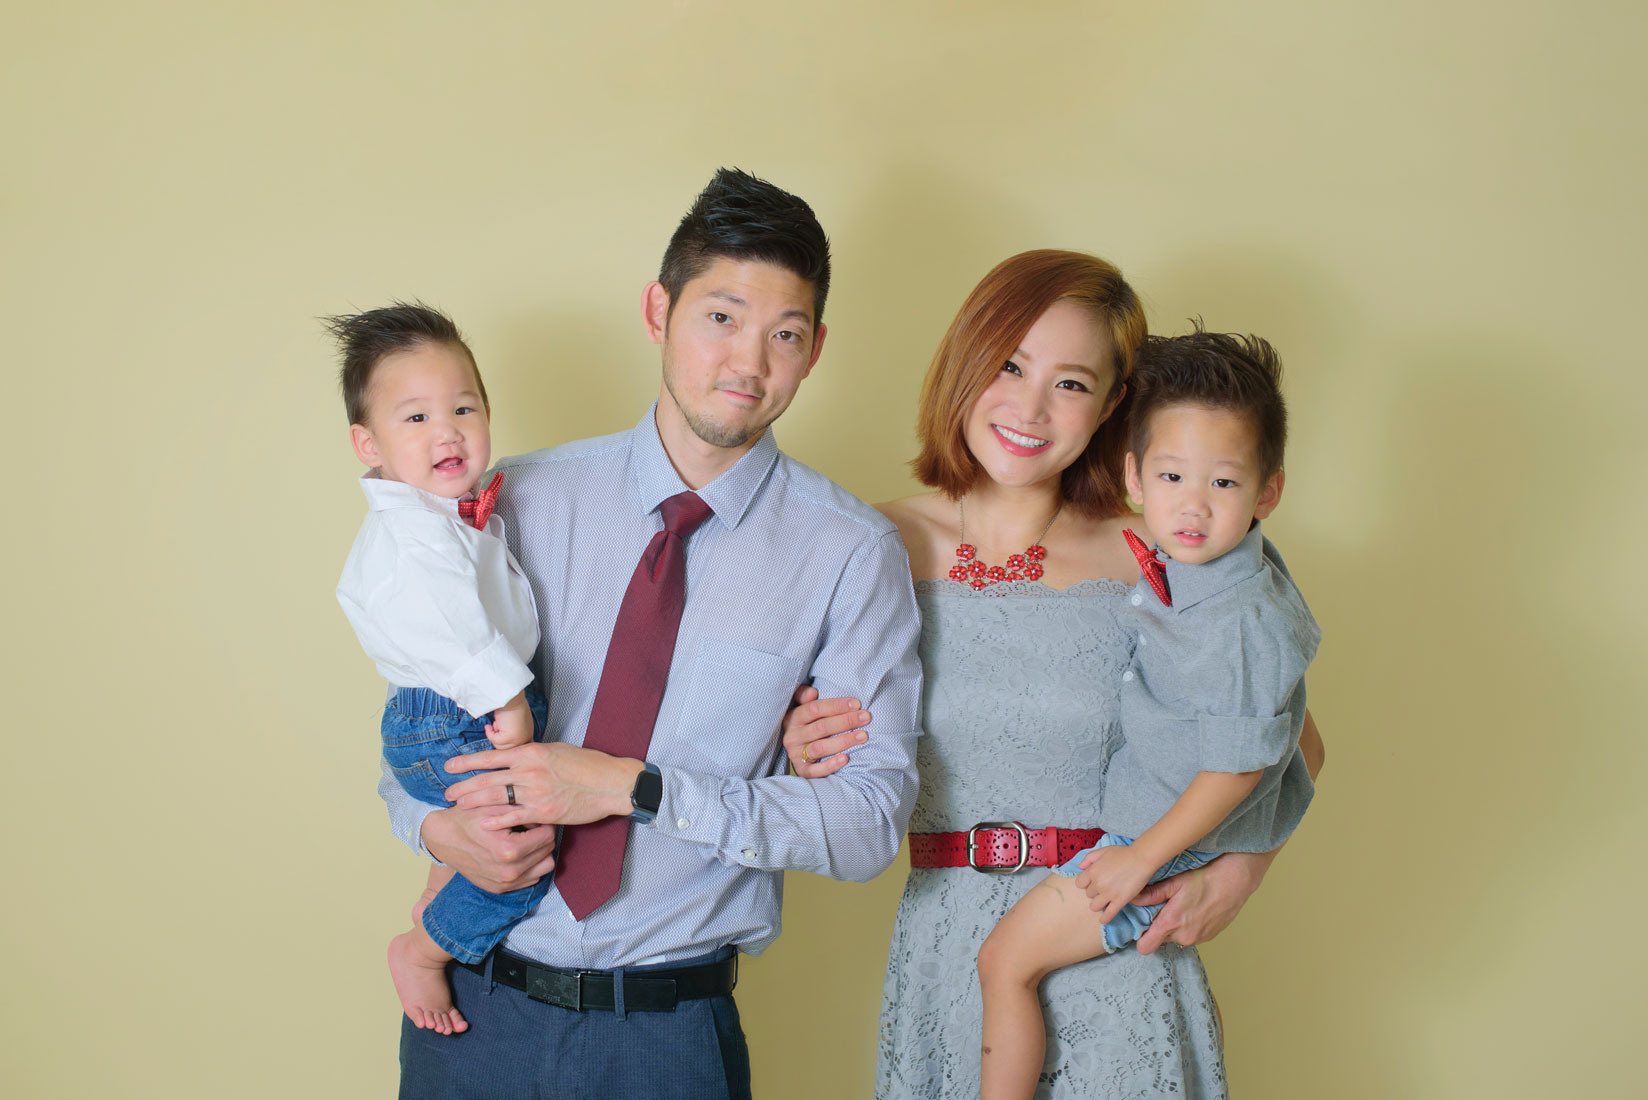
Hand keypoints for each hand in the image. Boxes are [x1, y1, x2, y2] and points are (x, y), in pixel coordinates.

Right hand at [420, 805, 556, 894]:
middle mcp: (509, 872)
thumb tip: (544, 814)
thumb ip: (522, 810)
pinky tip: (516, 852)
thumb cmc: (467, 818)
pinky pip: (530, 879)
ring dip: (540, 852)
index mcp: (509, 850)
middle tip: (530, 826)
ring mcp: (505, 883)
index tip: (535, 816)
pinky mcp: (500, 889)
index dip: (544, 822)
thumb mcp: (495, 806)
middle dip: (543, 836)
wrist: (442, 838)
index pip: (547, 835)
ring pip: (544, 868)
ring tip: (525, 839)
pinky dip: (530, 865)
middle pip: (548, 851)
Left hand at [443, 742, 641, 829]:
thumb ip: (533, 755)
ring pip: (496, 797)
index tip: (450, 767)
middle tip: (447, 792)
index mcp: (531, 752)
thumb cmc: (587, 764)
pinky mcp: (544, 812)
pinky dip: (497, 820)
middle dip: (464, 786)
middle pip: (487, 778)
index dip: (467, 762)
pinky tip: (482, 823)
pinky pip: (515, 817)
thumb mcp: (556, 750)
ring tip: (457, 806)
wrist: (610, 782)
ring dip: (473, 802)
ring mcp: (535, 792)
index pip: (491, 757)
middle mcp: (529, 770)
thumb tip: (514, 757)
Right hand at [484, 691, 533, 749]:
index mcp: (528, 735)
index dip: (507, 744)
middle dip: (498, 738)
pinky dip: (490, 732)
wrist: (510, 697)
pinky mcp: (509, 738)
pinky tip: (493, 723)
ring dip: (495, 734)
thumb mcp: (515, 722)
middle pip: (506, 749)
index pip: (519, 749)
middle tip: (498, 726)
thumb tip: (501, 742)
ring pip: (499, 747)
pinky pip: (494, 740)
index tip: (500, 736)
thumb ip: (512, 732)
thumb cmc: (512, 705)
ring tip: (498, 723)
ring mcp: (518, 740)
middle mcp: (525, 739)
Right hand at [781, 685, 868, 778]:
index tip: (857, 704)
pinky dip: (830, 765)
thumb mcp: (802, 707)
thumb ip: (804, 696)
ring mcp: (796, 755)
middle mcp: (792, 736)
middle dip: (846, 721)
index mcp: (792, 718)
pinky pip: (815, 771)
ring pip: (820, 748)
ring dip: (843, 741)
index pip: (814, 709)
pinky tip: (845, 758)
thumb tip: (813, 692)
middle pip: (821, 727)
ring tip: (863, 736)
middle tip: (866, 718)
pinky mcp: (802, 771)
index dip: (836, 706)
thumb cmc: (807, 724)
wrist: (796, 751)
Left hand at [1075, 844, 1157, 922]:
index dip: (1085, 883)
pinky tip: (1103, 920)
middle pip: (1088, 894)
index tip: (1092, 882)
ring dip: (1098, 904)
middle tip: (1103, 887)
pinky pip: (1108, 914)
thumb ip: (1089, 858)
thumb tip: (1080, 867)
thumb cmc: (1123, 853)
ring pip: (1094, 906)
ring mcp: (1108, 894)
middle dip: (1094, 891)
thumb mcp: (1103, 851)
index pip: (1079, 884)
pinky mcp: (1119, 901)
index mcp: (1092, 871)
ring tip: (1103, 901)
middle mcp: (1098, 884)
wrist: (1141, 859)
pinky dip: (1104, 918)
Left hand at [1132, 849, 1273, 953]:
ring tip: (1182, 907)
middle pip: (1160, 940)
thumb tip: (1131, 899)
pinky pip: (1190, 936)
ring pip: (1176, 938)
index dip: (1141, 938)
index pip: (1145, 947)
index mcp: (1171, 923)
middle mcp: (1184, 936)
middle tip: (1164, 908)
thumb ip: (1152, 894)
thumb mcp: (1174, 882)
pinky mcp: (1208, 937)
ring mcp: (1198, 938)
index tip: (1142, 925)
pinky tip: (1194, 910)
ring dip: (1175, 927)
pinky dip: (1188, 927)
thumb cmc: (1204, 879)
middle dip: (1159, 928)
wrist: (1234, 882)